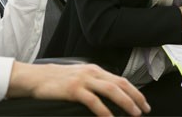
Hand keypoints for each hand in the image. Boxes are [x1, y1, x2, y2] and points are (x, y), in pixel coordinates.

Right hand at [7, 62, 150, 115]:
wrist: (36, 78)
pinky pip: (93, 101)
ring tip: (134, 113)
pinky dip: (104, 110)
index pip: (121, 80)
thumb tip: (111, 95)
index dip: (134, 91)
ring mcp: (83, 80)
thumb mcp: (79, 77)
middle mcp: (92, 72)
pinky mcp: (74, 89)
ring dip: (125, 102)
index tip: (144, 102)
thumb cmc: (57, 80)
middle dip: (135, 97)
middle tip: (145, 110)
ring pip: (111, 90)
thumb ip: (94, 83)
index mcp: (95, 70)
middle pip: (120, 84)